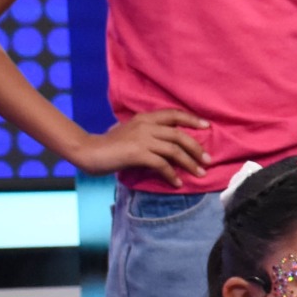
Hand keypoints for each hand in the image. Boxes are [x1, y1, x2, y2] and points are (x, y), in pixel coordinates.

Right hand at [69, 110, 210, 183]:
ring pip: (174, 150)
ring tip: (199, 173)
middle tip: (208, 160)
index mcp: (145, 117)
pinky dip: (172, 174)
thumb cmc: (110, 144)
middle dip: (197, 148)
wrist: (89, 151)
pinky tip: (177, 182)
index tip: (207, 126)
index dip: (192, 119)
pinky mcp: (138, 153)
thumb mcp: (131, 132)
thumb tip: (168, 143)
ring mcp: (142, 139)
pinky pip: (162, 165)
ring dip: (190, 163)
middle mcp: (146, 125)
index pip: (173, 114)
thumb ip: (148, 133)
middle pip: (180, 135)